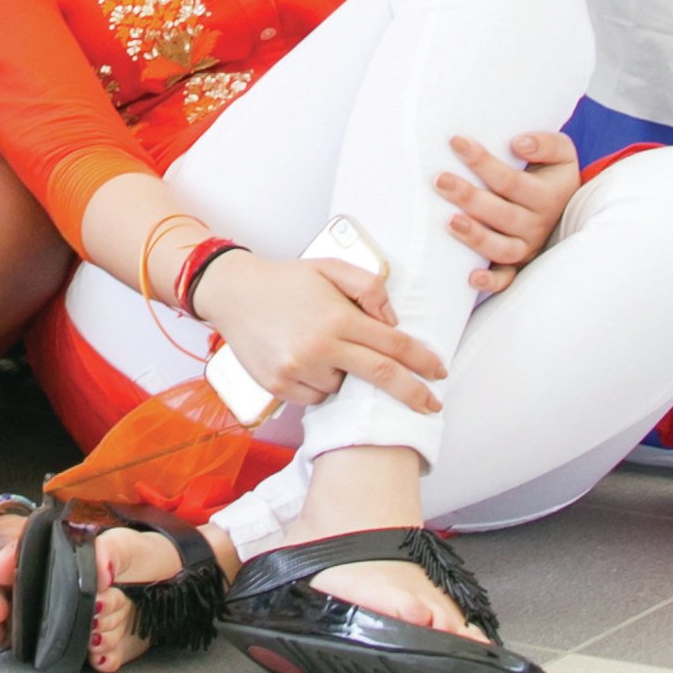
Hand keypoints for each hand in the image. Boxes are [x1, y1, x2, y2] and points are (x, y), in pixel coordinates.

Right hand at [199, 245, 445, 417]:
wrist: (233, 294)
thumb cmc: (287, 281)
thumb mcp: (330, 267)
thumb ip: (368, 287)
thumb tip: (393, 320)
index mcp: (336, 317)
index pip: (392, 344)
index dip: (421, 360)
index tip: (439, 371)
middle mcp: (319, 347)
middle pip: (380, 377)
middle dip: (412, 393)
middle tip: (432, 405)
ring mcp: (297, 370)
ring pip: (343, 388)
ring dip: (346, 375)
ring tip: (324, 348)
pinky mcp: (280, 387)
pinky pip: (316, 397)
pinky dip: (320, 384)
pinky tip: (307, 360)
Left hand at [439, 128, 579, 293]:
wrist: (567, 203)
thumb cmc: (552, 172)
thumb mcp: (561, 152)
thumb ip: (545, 143)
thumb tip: (518, 144)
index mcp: (547, 196)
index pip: (511, 181)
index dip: (483, 161)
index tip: (457, 142)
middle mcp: (538, 225)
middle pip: (502, 214)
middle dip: (469, 197)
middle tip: (440, 180)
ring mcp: (528, 247)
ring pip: (503, 249)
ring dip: (476, 237)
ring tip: (450, 222)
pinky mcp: (519, 265)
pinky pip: (507, 279)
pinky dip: (491, 283)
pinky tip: (471, 277)